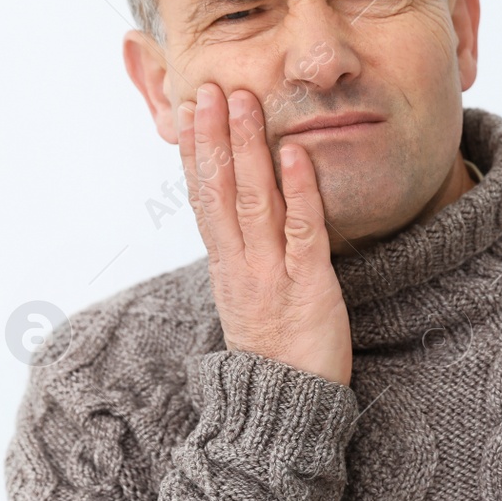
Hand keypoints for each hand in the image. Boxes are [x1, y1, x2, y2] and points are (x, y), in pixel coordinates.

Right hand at [178, 82, 352, 385]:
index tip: (192, 107)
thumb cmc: (275, 353)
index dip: (196, 150)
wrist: (283, 413)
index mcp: (225, 266)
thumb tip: (239, 219)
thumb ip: (243, 256)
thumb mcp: (248, 298)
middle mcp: (240, 265)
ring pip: (253, 201)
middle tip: (210, 87)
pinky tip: (295, 153)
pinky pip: (302, 231)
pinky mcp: (309, 286)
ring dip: (248, 148)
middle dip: (215, 135)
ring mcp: (271, 274)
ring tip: (244, 102)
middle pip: (220, 190)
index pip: (203, 197)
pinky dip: (299, 190)